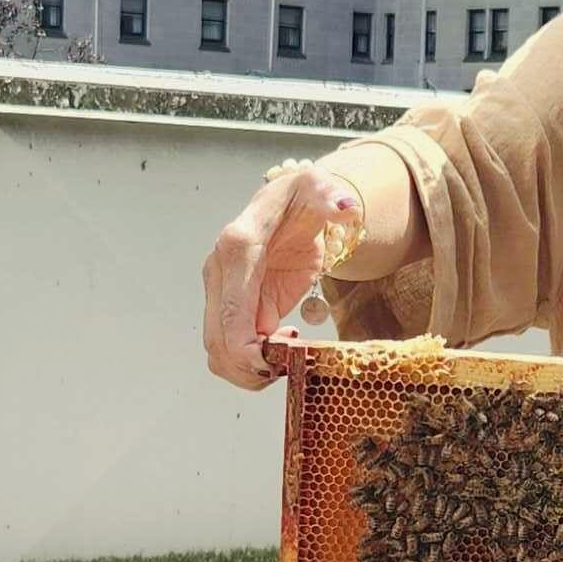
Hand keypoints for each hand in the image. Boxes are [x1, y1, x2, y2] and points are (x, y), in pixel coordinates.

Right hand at [201, 165, 361, 391]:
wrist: (293, 202)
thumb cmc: (305, 197)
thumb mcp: (321, 189)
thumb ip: (332, 198)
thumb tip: (344, 209)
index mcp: (238, 245)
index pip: (231, 310)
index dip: (248, 349)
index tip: (277, 365)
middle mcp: (219, 269)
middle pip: (218, 340)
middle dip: (251, 368)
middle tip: (291, 369)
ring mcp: (220, 290)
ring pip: (218, 350)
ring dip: (250, 371)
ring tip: (289, 362)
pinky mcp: (230, 304)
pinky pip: (231, 347)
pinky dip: (253, 362)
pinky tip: (283, 348)